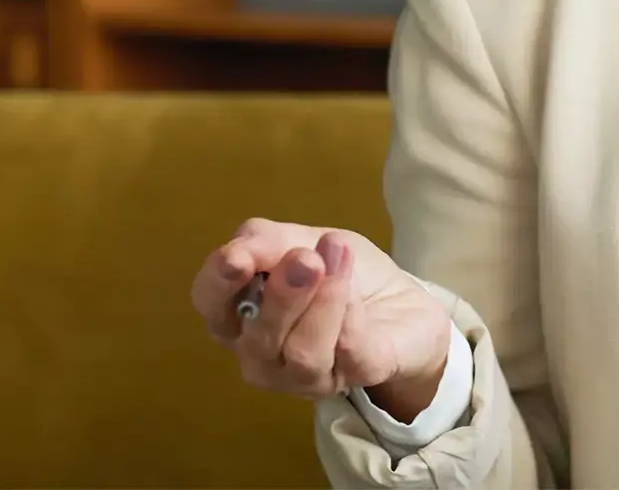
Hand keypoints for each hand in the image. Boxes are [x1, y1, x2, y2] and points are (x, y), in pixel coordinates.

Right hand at [191, 218, 452, 415]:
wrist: (407, 302)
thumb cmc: (342, 272)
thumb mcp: (304, 240)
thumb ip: (268, 241)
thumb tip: (239, 247)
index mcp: (240, 316)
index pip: (211, 306)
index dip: (218, 284)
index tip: (237, 258)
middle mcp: (263, 356)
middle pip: (257, 337)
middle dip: (281, 295)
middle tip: (306, 259)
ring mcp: (306, 378)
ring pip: (302, 353)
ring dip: (323, 302)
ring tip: (339, 259)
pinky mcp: (357, 377)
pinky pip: (348, 351)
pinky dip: (352, 316)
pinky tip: (359, 292)